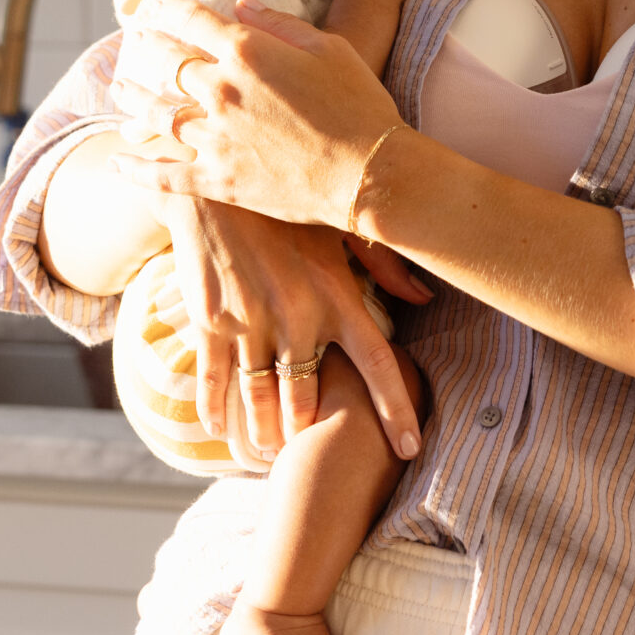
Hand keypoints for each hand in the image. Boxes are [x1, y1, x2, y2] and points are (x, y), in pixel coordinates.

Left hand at [112, 0, 401, 227]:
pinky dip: (136, 170)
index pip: (193, 19)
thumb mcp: (330, 48)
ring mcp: (215, 137)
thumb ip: (279, 24)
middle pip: (168, 63)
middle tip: (135, 42)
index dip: (172, 9)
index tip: (161, 6)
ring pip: (157, 114)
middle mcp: (221, 90)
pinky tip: (116, 164)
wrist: (371, 174)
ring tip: (119, 91)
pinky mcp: (218, 181)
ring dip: (133, 99)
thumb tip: (240, 5)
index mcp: (247, 51)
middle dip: (148, 48)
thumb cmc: (360, 105)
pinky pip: (165, 175)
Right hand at [165, 201, 423, 462]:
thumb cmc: (284, 203)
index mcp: (336, 295)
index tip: (410, 450)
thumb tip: (424, 296)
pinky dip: (215, 410)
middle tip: (309, 455)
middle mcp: (296, 316)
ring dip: (264, 433)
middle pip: (308, 398)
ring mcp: (249, 322)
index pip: (377, 364)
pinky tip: (219, 430)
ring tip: (267, 453)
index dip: (396, 411)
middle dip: (308, 432)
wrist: (215, 180)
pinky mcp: (210, 320)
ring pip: (261, 400)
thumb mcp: (339, 224)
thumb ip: (384, 264)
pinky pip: (214, 379)